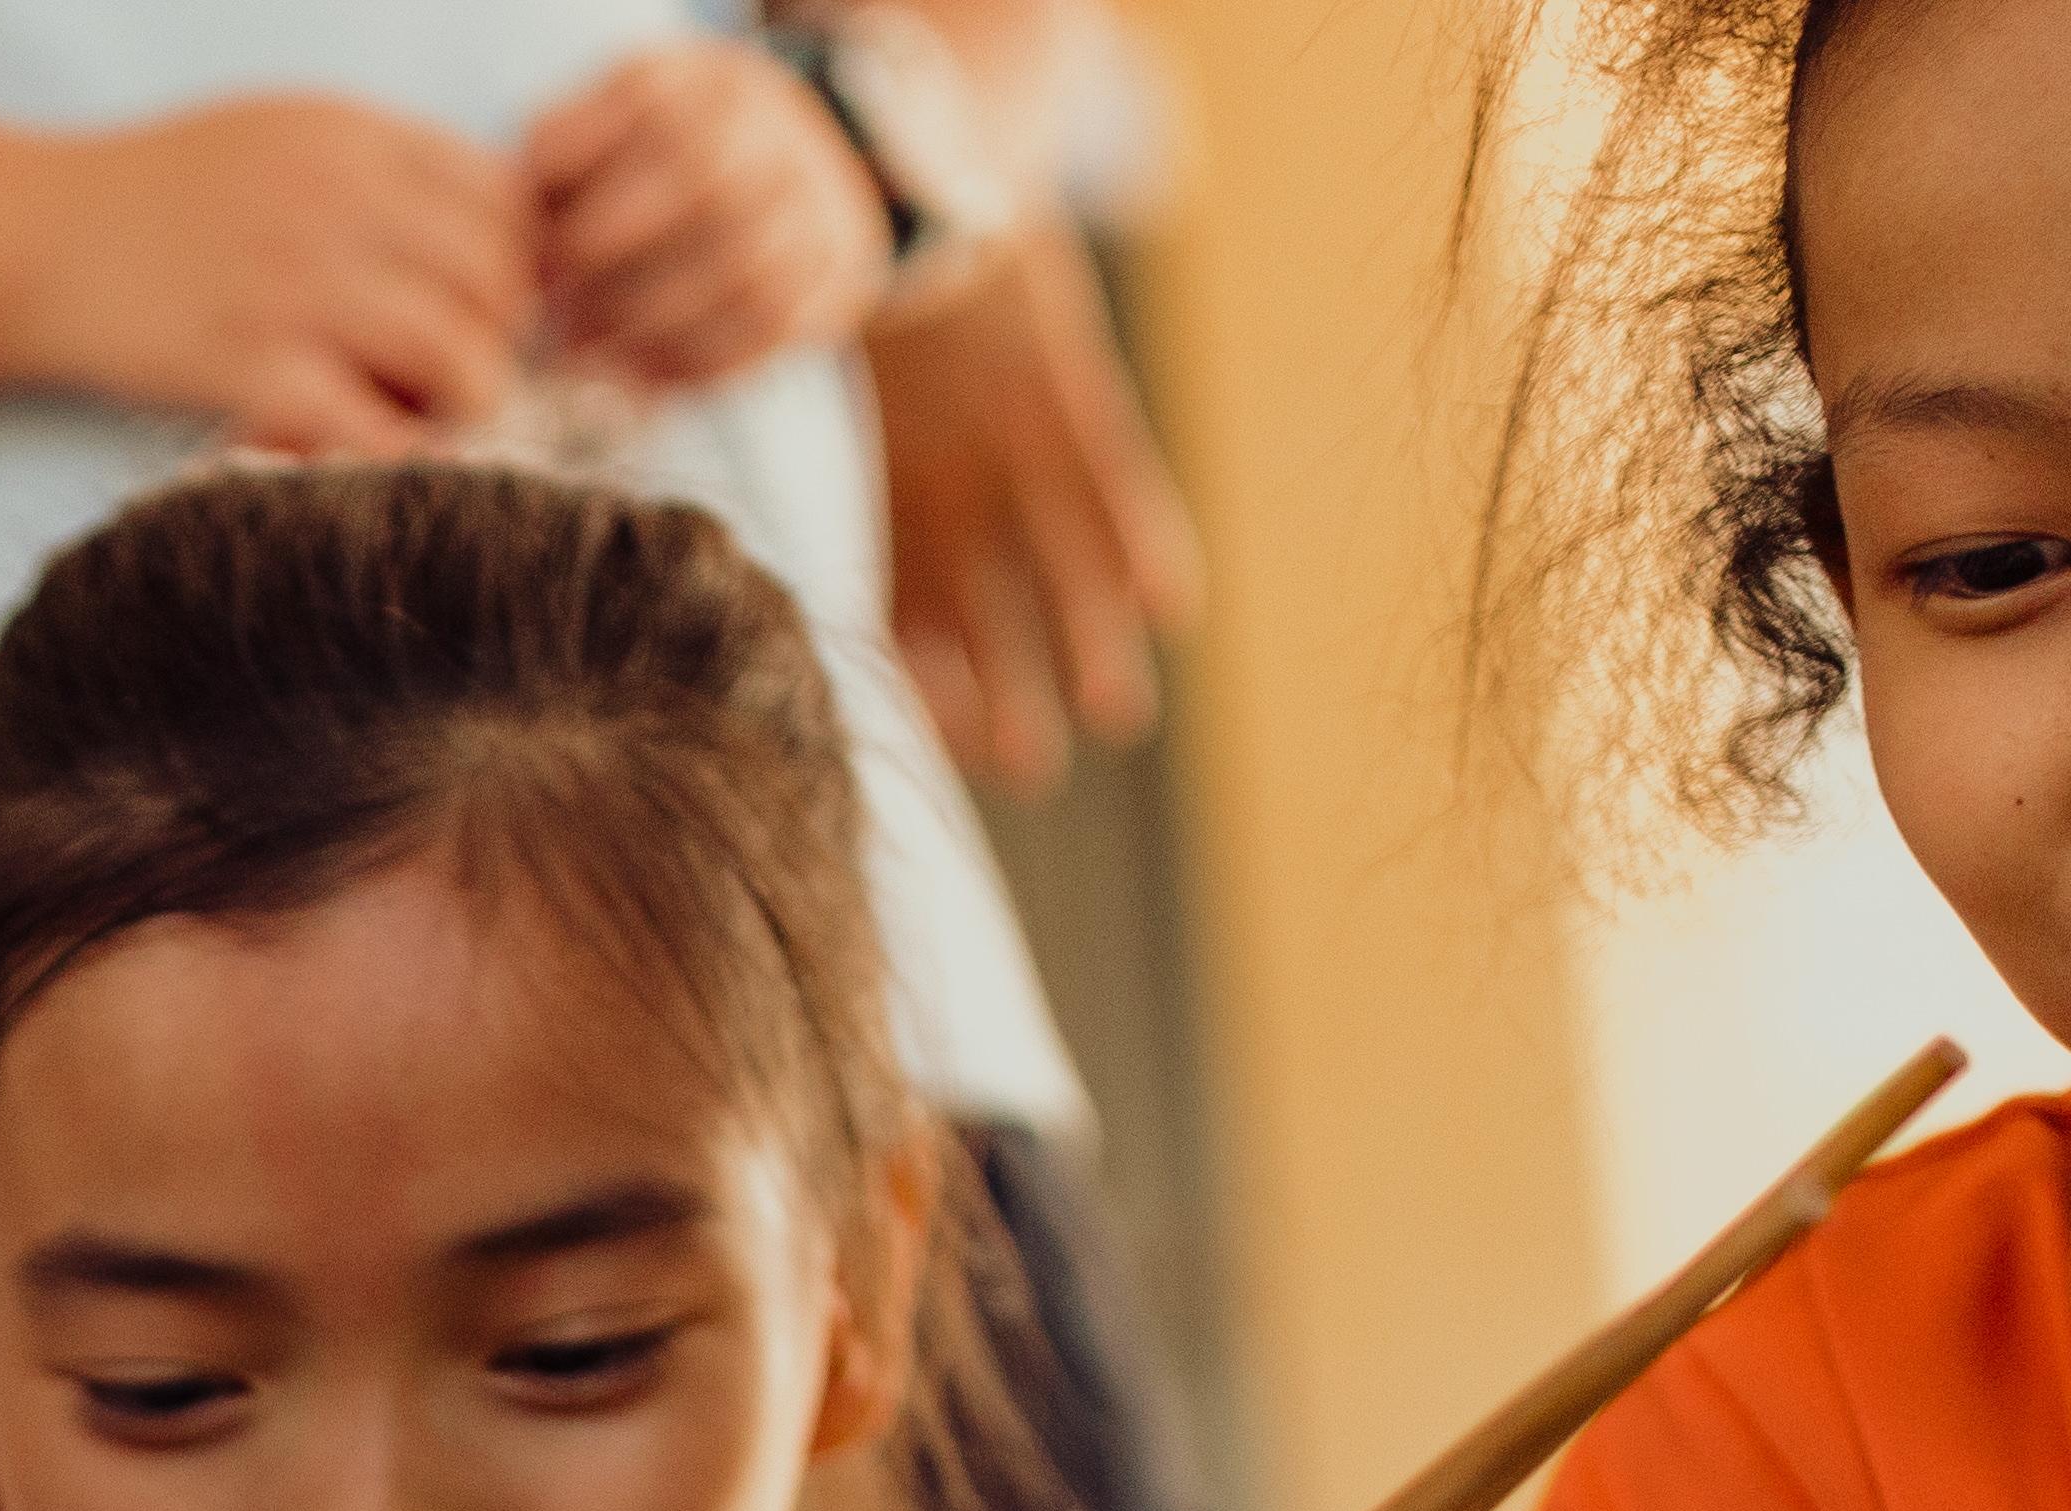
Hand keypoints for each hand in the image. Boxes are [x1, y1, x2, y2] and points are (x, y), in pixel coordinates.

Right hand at [7, 96, 534, 449]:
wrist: (35, 240)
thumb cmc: (158, 195)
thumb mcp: (279, 134)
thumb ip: (377, 168)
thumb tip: (484, 226)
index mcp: (352, 139)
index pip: (502, 199)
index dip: (515, 260)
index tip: (483, 302)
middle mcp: (336, 203)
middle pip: (497, 278)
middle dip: (500, 335)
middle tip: (467, 371)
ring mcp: (294, 288)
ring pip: (458, 353)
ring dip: (468, 401)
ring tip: (437, 418)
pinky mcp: (249, 369)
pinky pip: (373, 428)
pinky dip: (395, 453)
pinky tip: (376, 454)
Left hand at [518, 43, 893, 392]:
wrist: (798, 170)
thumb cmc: (664, 161)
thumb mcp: (610, 130)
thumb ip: (560, 161)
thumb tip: (515, 236)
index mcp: (703, 80)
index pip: (646, 114)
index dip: (581, 184)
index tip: (535, 246)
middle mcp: (769, 127)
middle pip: (699, 187)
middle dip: (610, 263)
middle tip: (554, 312)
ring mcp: (811, 197)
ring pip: (738, 268)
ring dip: (646, 324)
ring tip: (584, 352)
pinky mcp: (833, 268)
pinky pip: (765, 326)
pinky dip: (693, 361)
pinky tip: (636, 376)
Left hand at [866, 223, 1199, 786]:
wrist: (916, 179)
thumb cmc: (909, 314)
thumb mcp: (892, 414)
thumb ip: (911, 513)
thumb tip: (925, 637)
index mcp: (902, 487)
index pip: (907, 609)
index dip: (929, 681)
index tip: (952, 749)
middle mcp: (952, 470)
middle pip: (980, 599)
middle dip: (1006, 687)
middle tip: (1028, 771)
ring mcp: (1010, 426)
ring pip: (1051, 551)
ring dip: (1089, 634)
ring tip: (1120, 718)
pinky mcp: (1064, 380)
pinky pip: (1110, 471)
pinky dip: (1143, 535)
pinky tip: (1177, 604)